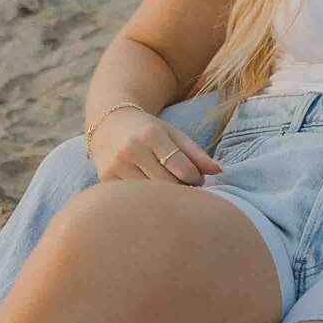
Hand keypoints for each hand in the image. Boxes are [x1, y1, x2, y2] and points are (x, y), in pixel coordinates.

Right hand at [89, 107, 222, 184]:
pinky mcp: (104, 178)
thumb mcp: (173, 134)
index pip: (181, 167)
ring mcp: (115, 165)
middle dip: (181, 188)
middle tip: (186, 187)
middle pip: (166, 183)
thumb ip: (196, 153)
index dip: (195, 178)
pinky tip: (150, 193)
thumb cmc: (147, 130)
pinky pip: (132, 197)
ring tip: (170, 190)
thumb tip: (218, 171)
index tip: (198, 179)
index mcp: (151, 135)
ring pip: (149, 194)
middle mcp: (131, 150)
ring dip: (164, 197)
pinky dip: (144, 198)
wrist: (108, 123)